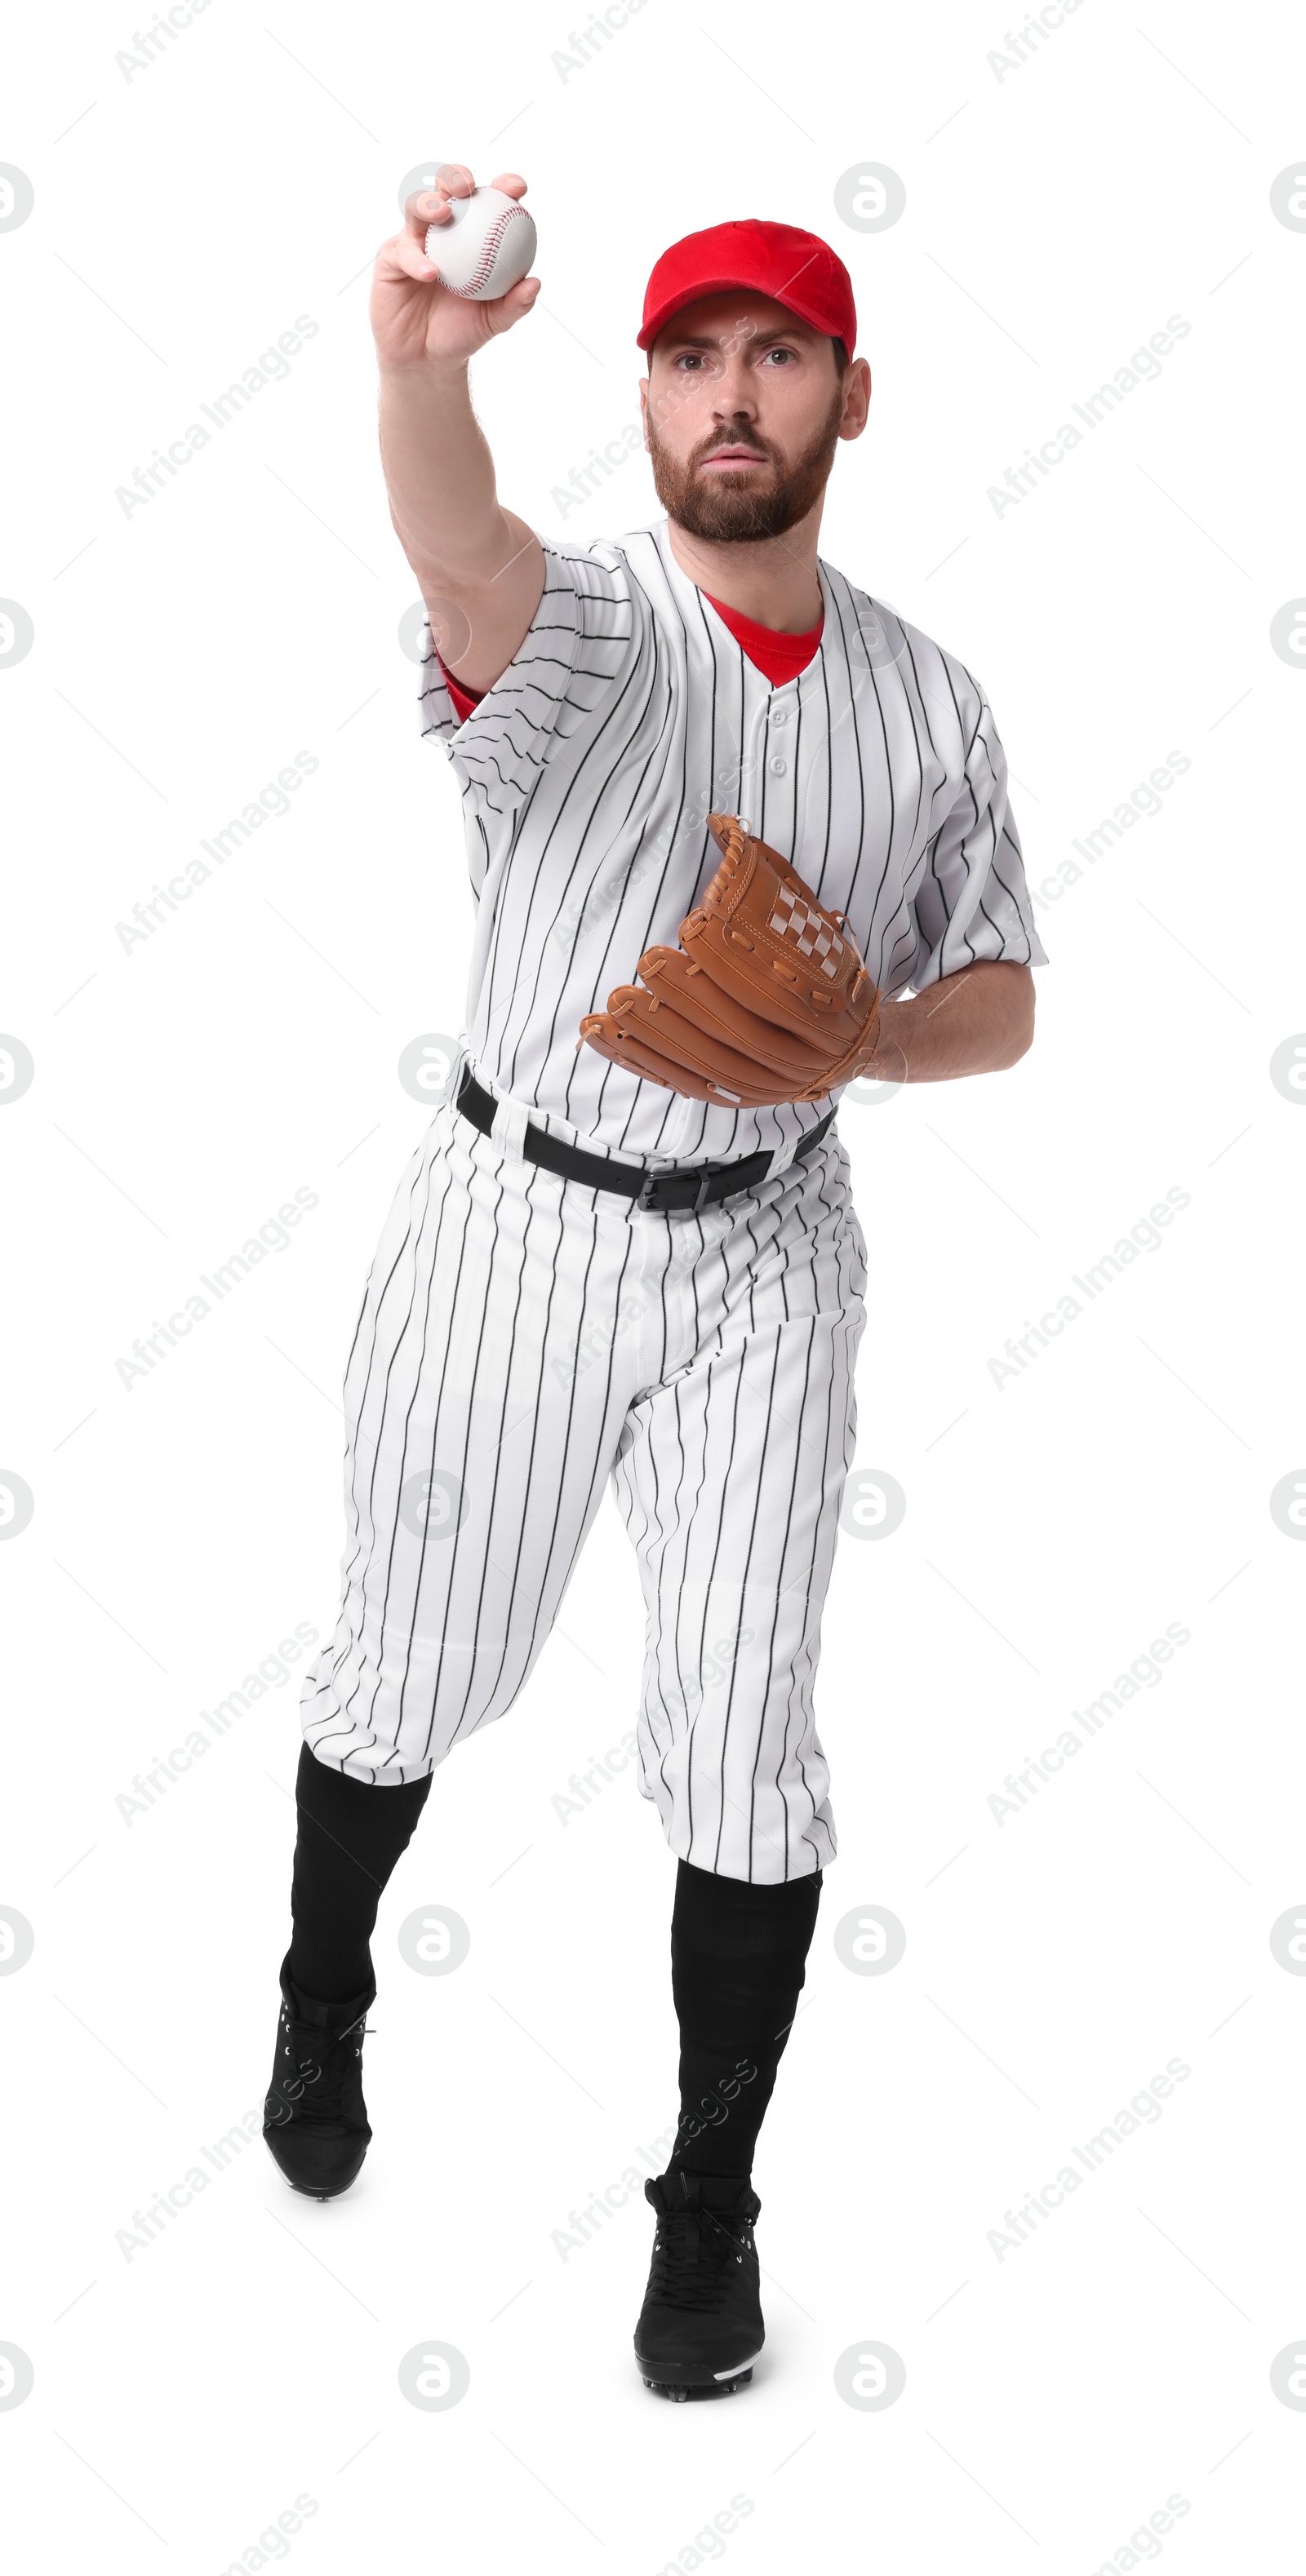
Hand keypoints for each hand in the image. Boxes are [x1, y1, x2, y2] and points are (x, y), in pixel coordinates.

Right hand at [370, 164, 539, 370]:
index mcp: (472, 235)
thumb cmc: (461, 332)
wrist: (426, 357)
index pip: (488, 202)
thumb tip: (534, 283)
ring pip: (418, 207)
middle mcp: (443, 230)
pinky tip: (431, 272)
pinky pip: (403, 253)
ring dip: (430, 204)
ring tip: (443, 215)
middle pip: (447, 189)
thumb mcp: (493, 321)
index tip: (517, 189)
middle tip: (470, 187)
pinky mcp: (391, 257)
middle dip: (457, 176)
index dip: (502, 187)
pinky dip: (417, 261)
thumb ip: (514, 304)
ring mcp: (414, 240)